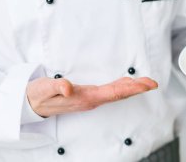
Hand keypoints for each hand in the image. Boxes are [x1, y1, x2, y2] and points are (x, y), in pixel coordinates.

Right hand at [26, 77, 157, 116]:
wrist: (33, 103)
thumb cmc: (40, 95)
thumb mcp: (44, 89)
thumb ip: (57, 87)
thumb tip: (68, 87)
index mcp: (84, 98)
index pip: (112, 93)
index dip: (130, 89)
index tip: (144, 85)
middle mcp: (91, 100)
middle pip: (119, 94)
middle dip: (137, 88)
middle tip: (152, 83)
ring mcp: (91, 98)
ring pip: (116, 93)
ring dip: (132, 88)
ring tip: (146, 83)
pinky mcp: (89, 95)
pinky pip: (110, 92)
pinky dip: (122, 87)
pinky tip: (128, 83)